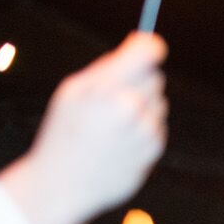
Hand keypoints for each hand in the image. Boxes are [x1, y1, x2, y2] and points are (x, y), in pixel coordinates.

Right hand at [0, 34, 167, 223]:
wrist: (64, 183)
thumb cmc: (65, 131)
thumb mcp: (73, 91)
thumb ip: (108, 66)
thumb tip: (141, 40)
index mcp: (108, 87)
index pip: (149, 52)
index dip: (150, 46)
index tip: (147, 47)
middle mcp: (132, 107)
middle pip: (155, 76)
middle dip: (138, 81)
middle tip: (112, 97)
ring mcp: (145, 130)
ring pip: (159, 101)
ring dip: (142, 107)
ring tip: (112, 124)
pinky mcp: (154, 148)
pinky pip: (158, 125)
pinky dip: (144, 129)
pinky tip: (120, 141)